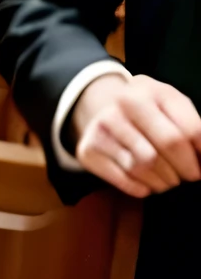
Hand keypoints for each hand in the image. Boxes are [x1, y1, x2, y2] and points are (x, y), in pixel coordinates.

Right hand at [72, 72, 200, 197]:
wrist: (105, 107)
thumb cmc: (151, 111)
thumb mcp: (173, 106)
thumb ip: (194, 128)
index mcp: (148, 91)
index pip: (186, 131)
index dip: (200, 155)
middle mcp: (120, 105)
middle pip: (165, 148)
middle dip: (184, 170)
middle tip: (188, 176)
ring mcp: (101, 127)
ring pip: (144, 166)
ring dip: (164, 181)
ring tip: (168, 179)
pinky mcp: (88, 149)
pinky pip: (124, 180)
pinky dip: (142, 188)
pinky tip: (147, 182)